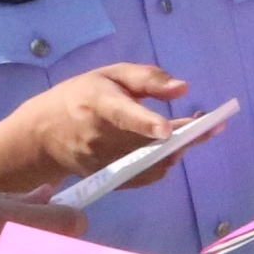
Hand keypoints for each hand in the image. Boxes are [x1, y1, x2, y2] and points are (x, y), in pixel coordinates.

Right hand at [0, 63, 192, 185]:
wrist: (42, 135)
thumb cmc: (80, 96)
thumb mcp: (109, 75)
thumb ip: (147, 78)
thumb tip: (183, 88)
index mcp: (97, 103)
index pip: (122, 114)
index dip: (144, 123)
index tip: (167, 130)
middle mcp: (98, 136)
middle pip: (147, 142)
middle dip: (183, 135)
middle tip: (211, 125)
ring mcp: (101, 162)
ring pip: (151, 162)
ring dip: (178, 149)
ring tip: (195, 134)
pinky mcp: (107, 178)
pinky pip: (145, 176)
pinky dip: (163, 164)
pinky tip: (171, 149)